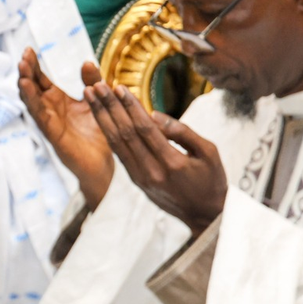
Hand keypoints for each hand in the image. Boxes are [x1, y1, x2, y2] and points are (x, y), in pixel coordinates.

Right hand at [18, 48, 112, 206]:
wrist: (105, 165)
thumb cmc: (99, 136)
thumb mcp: (96, 102)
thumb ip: (92, 83)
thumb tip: (86, 62)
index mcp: (58, 102)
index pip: (40, 80)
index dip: (34, 66)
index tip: (28, 50)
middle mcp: (50, 111)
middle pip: (32, 88)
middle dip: (26, 72)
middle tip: (24, 55)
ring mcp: (50, 123)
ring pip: (31, 102)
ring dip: (25, 85)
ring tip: (21, 68)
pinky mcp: (54, 135)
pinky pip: (40, 116)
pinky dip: (33, 102)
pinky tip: (27, 87)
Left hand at [86, 80, 224, 236]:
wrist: (205, 216)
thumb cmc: (212, 180)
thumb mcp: (208, 153)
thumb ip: (182, 132)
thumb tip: (154, 114)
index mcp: (172, 163)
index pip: (145, 129)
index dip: (130, 107)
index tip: (118, 87)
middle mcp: (152, 171)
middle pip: (125, 134)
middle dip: (109, 107)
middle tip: (96, 86)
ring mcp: (141, 178)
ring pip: (116, 143)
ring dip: (102, 118)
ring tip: (90, 97)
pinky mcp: (136, 182)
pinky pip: (119, 154)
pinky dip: (109, 133)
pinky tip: (100, 117)